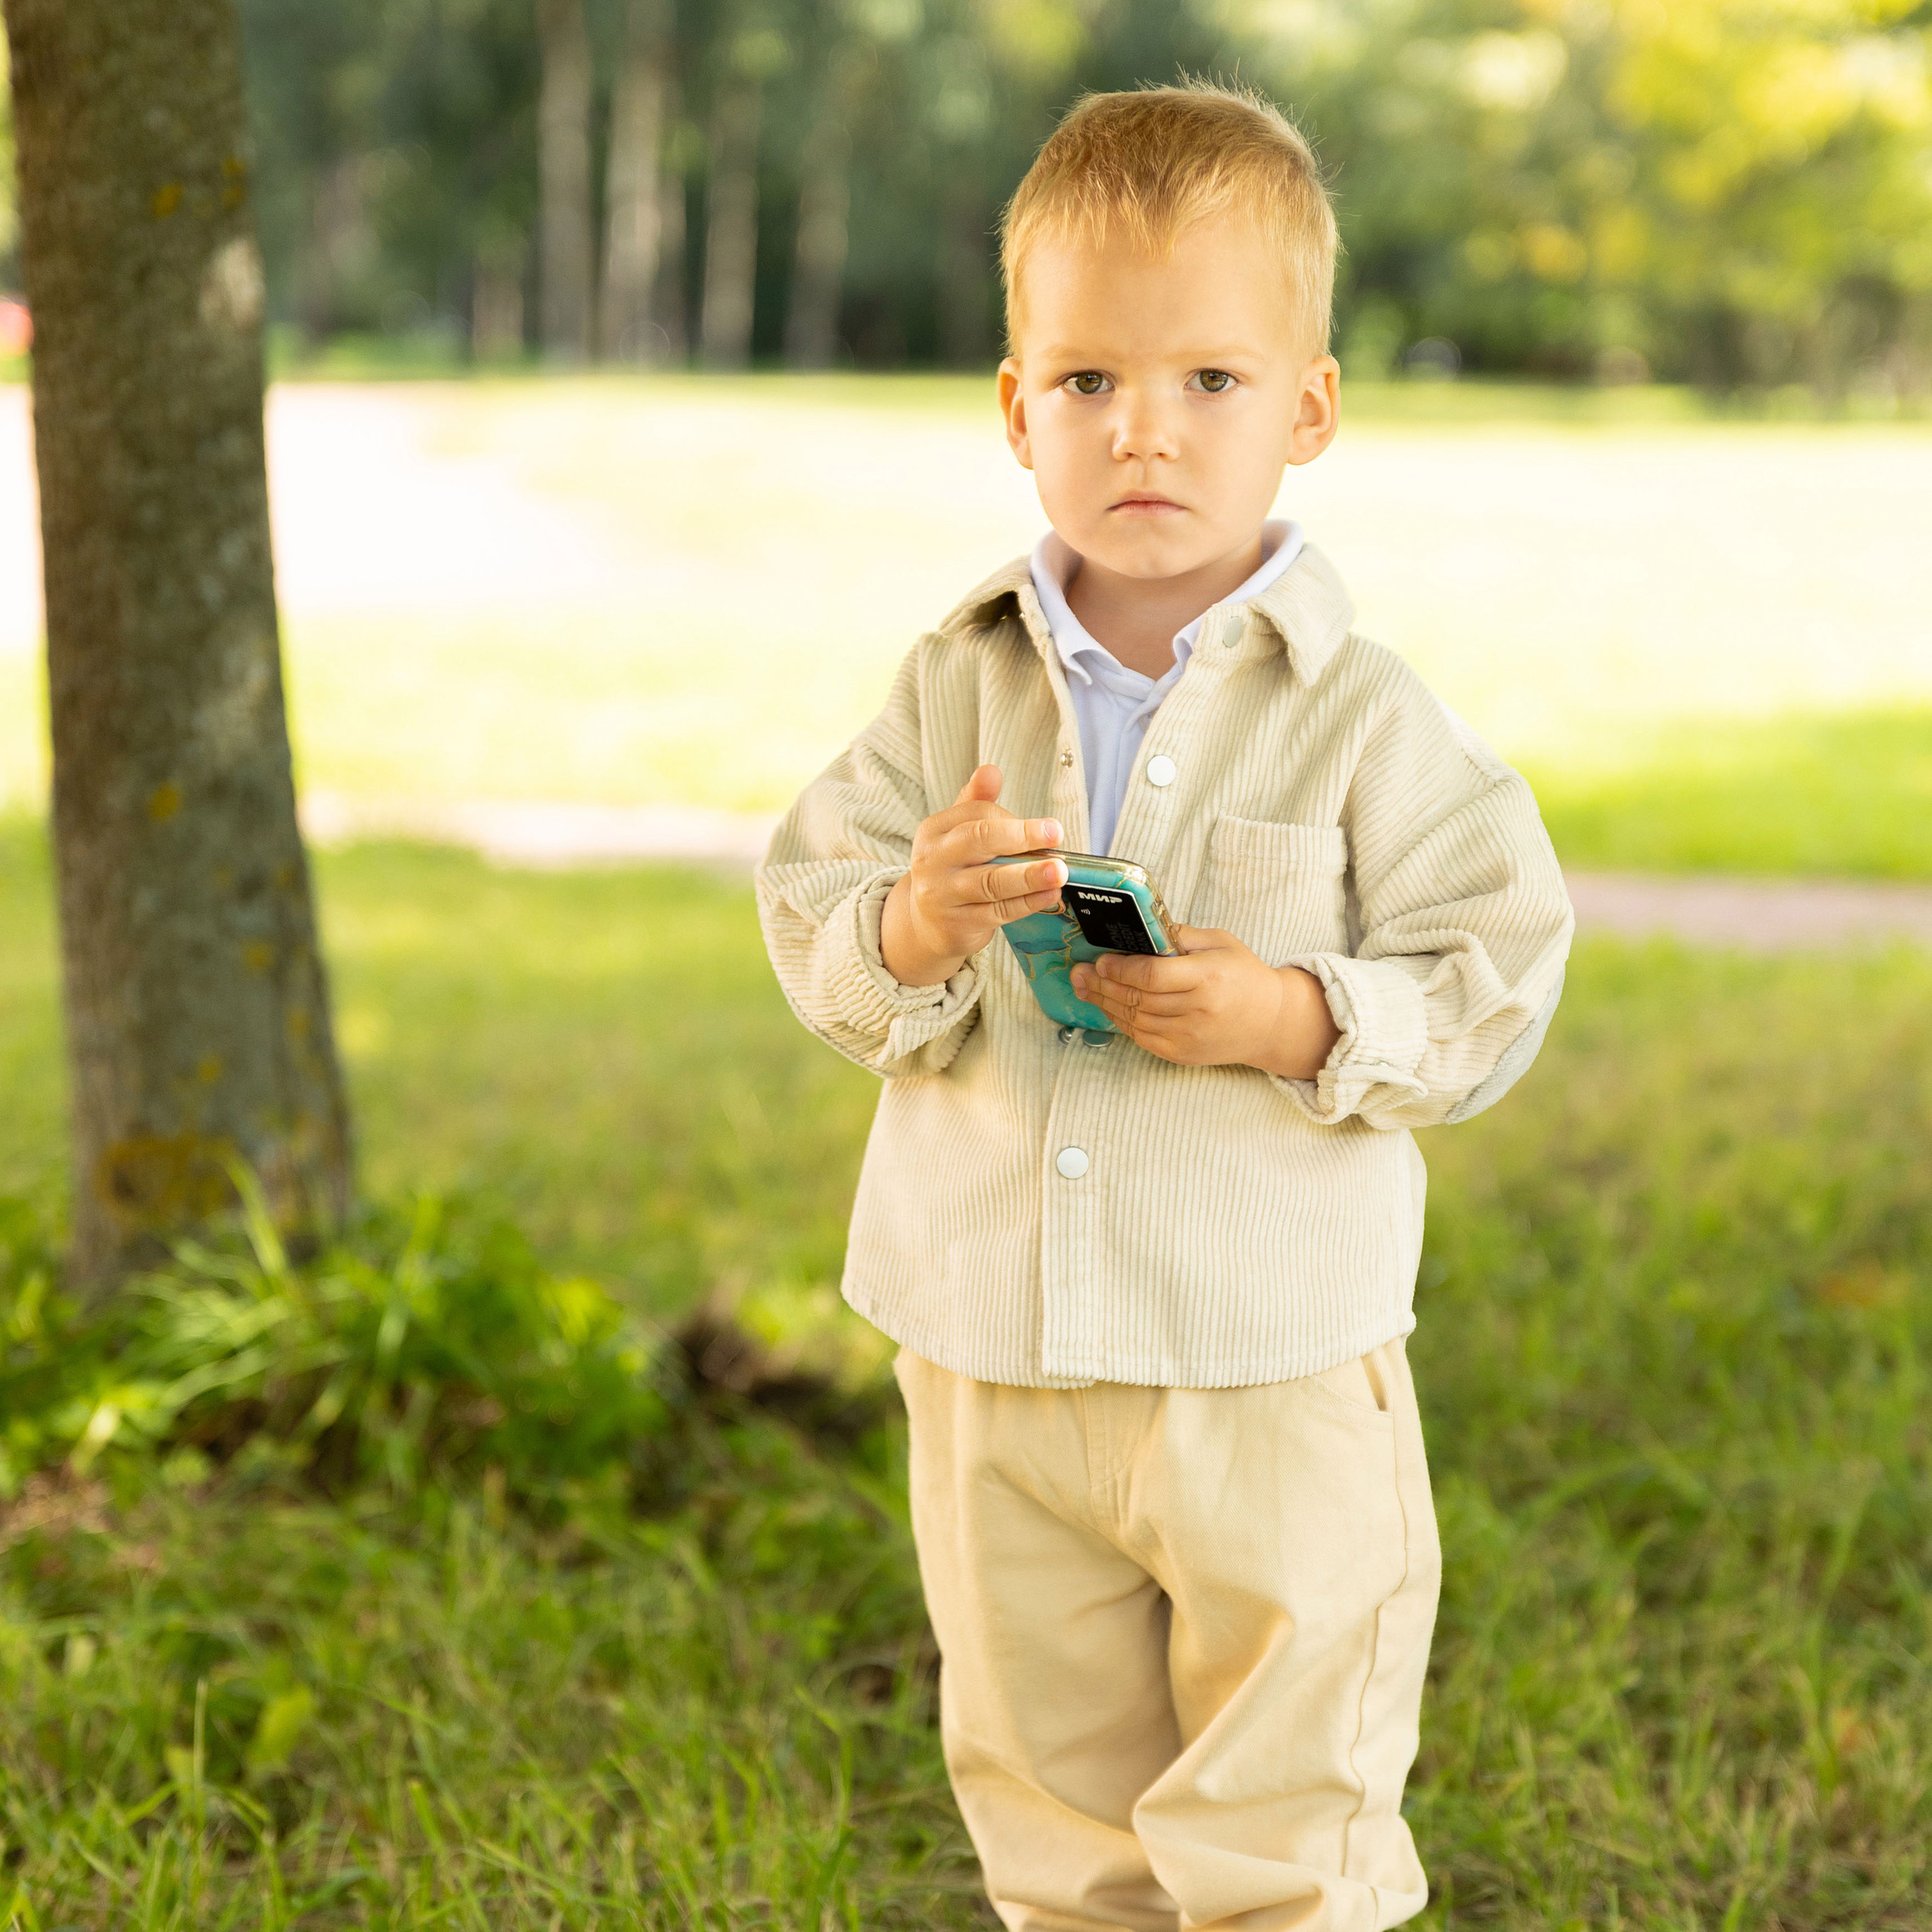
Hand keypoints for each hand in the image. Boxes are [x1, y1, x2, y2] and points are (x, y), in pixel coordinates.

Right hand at [879, 764, 1067, 987]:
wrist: (926, 924)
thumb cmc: (953, 871)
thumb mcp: (957, 835)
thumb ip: (976, 802)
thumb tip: (991, 770)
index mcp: (933, 831)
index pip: (976, 815)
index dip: (1013, 820)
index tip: (1044, 829)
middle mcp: (932, 861)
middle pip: (979, 841)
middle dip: (1021, 836)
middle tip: (1055, 833)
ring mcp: (942, 896)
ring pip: (991, 882)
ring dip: (1029, 876)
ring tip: (1059, 871)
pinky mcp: (957, 926)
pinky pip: (998, 912)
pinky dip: (1027, 903)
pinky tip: (1050, 895)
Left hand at [1070, 926, 1340, 1077]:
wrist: (1269, 1022)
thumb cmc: (1243, 975)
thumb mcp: (1220, 942)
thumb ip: (1179, 934)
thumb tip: (1139, 928)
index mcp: (1208, 978)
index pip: (1152, 976)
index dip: (1120, 969)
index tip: (1100, 960)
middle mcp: (1198, 1011)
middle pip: (1137, 998)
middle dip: (1101, 985)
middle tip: (1079, 972)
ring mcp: (1188, 1037)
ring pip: (1133, 1020)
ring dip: (1104, 1003)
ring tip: (1085, 987)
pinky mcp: (1181, 1054)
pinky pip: (1141, 1037)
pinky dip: (1120, 1021)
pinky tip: (1107, 1006)